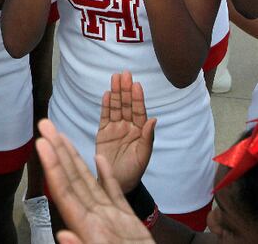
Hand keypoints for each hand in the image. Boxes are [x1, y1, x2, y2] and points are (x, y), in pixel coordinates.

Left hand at [36, 119, 154, 243]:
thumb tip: (63, 237)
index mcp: (90, 229)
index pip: (65, 192)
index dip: (53, 167)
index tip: (41, 144)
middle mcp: (95, 220)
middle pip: (72, 180)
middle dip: (57, 151)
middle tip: (45, 124)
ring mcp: (110, 220)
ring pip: (89, 183)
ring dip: (75, 158)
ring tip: (62, 136)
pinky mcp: (125, 223)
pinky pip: (114, 194)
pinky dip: (107, 176)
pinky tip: (100, 160)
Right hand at [95, 72, 155, 192]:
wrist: (115, 183)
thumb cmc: (133, 171)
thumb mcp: (143, 156)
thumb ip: (147, 138)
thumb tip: (154, 119)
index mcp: (139, 131)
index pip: (138, 111)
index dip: (137, 98)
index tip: (136, 85)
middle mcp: (128, 126)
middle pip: (126, 105)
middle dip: (125, 89)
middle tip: (125, 74)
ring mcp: (115, 128)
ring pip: (115, 107)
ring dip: (115, 93)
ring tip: (115, 78)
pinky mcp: (103, 132)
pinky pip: (104, 116)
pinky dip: (105, 105)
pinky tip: (106, 94)